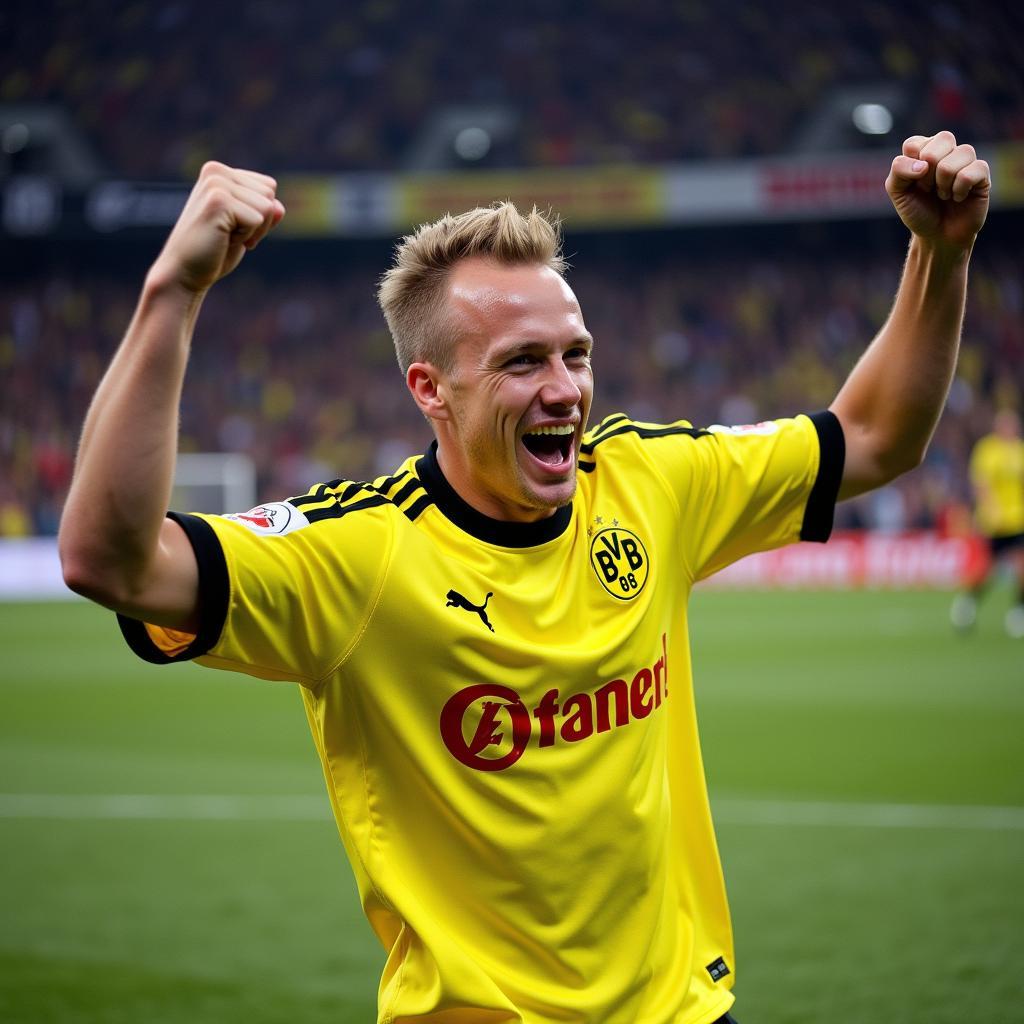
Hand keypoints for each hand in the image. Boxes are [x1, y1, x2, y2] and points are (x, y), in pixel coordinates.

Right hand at [148, 162, 284, 294]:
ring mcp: (216, 184)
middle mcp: (216, 171)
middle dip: (259, 223)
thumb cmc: (215, 251)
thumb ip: (264, 212)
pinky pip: (257, 220)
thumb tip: (279, 206)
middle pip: (270, 195)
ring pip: (267, 207)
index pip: (268, 187)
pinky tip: (223, 240)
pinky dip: (246, 237)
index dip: (260, 214)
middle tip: (229, 234)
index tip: (234, 225)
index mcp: (220, 172)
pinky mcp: (218, 200)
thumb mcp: (246, 227)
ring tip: (225, 236)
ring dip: (253, 231)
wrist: (185, 272)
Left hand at [886, 131, 989, 253]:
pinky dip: (960, 190)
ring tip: (944, 195)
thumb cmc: (918, 211)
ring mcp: (965, 160)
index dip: (910, 169)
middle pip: (943, 139)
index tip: (913, 185)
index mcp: (923, 149)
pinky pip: (973, 171)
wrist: (936, 236)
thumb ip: (899, 171)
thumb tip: (924, 164)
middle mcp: (946, 150)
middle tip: (929, 189)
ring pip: (961, 153)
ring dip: (945, 183)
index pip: (914, 144)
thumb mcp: (898, 193)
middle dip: (930, 173)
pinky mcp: (982, 173)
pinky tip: (958, 197)